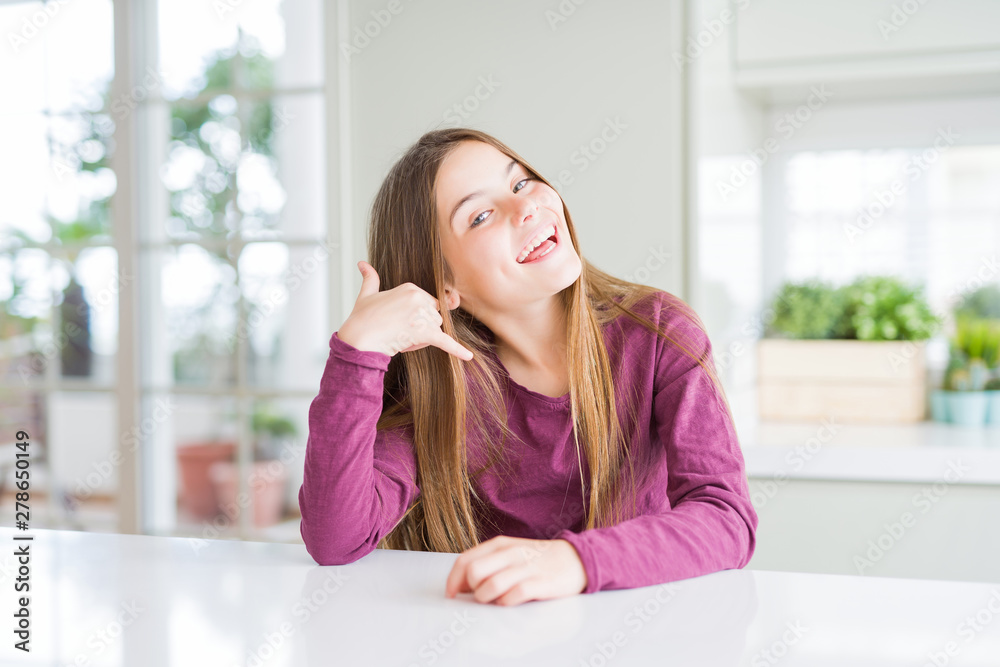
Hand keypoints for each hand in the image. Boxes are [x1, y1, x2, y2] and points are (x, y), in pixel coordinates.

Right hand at [338, 261, 473, 360]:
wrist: (358, 339)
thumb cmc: (361, 319)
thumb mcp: (366, 294)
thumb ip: (370, 278)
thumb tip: (362, 264)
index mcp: (410, 288)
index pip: (427, 303)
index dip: (415, 316)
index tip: (398, 321)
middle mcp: (419, 298)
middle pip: (434, 316)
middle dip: (422, 327)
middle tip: (399, 332)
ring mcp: (422, 315)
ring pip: (436, 329)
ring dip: (423, 338)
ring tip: (401, 339)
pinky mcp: (425, 333)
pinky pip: (446, 342)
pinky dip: (458, 350)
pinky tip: (468, 357)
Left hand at [444, 536, 587, 605]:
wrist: (576, 558)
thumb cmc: (536, 559)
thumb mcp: (509, 553)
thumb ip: (485, 564)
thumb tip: (459, 585)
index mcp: (499, 544)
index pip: (465, 560)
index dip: (453, 580)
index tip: (452, 595)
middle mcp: (511, 553)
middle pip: (473, 572)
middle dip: (471, 589)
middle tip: (479, 596)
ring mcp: (526, 567)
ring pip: (490, 586)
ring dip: (486, 599)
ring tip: (494, 601)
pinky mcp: (541, 583)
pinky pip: (513, 596)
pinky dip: (506, 603)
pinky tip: (509, 602)